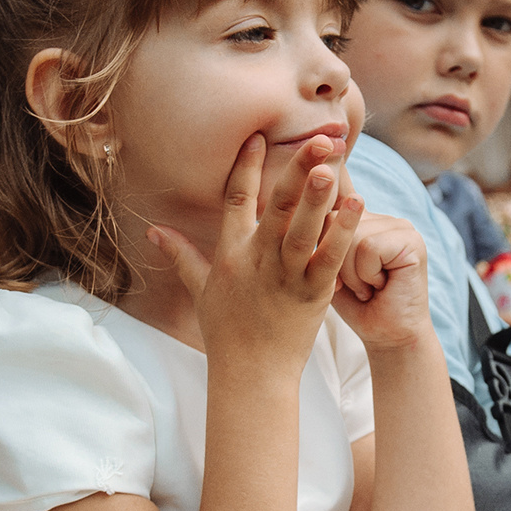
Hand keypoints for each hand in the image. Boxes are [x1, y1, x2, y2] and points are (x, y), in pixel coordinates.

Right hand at [151, 133, 361, 367]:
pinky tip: (357, 205)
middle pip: (276, 205)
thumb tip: (154, 229)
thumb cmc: (226, 332)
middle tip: (317, 137)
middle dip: (296, 169)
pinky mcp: (312, 294)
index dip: (246, 167)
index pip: (237, 200)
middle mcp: (257, 259)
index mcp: (230, 253)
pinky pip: (329, 256)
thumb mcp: (199, 290)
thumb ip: (181, 255)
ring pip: (302, 228)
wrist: (250, 374)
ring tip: (331, 163)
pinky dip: (343, 230)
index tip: (259, 136)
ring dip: (317, 195)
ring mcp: (285, 276)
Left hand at [332, 212, 430, 352]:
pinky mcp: (412, 241)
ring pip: (352, 234)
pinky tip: (381, 286)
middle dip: (336, 262)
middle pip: (335, 219)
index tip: (337, 274)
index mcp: (363, 218)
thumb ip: (323, 235)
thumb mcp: (329, 265)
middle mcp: (383, 217)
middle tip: (357, 284)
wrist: (386, 336)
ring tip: (369, 287)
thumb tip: (317, 206)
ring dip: (353, 273)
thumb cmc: (356, 304)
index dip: (324, 245)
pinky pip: (369, 247)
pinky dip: (368, 274)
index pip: (327, 209)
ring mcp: (401, 227)